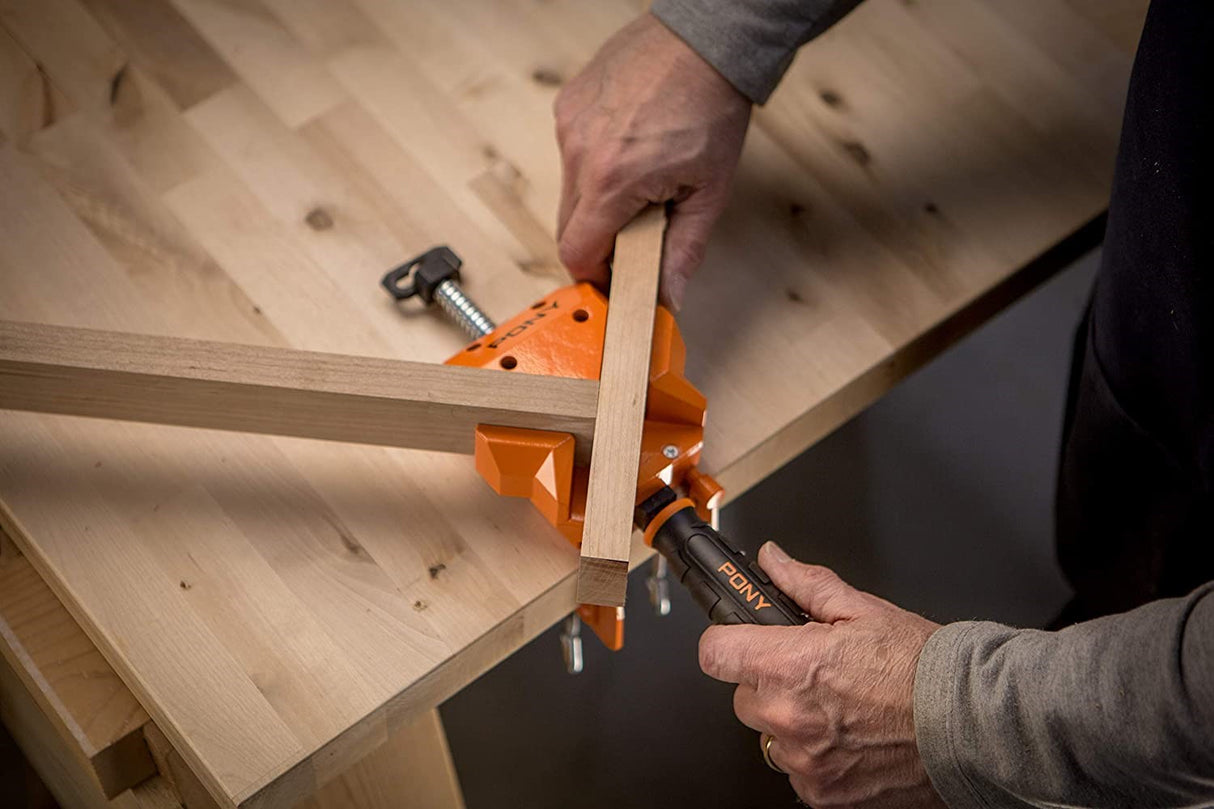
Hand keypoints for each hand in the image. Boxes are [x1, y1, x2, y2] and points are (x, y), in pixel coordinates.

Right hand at [553, 12, 750, 309]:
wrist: (703, 39)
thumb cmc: (712, 107)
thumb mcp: (709, 191)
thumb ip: (684, 250)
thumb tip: (670, 297)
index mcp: (612, 180)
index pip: (577, 253)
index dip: (596, 275)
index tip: (617, 279)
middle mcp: (579, 153)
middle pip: (568, 227)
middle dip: (598, 241)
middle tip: (637, 233)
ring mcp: (568, 125)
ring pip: (568, 191)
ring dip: (597, 201)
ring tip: (639, 181)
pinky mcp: (566, 105)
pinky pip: (570, 155)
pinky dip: (594, 165)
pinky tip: (628, 147)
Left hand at [699, 543, 945, 808]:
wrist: (971, 724)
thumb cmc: (923, 668)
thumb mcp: (863, 609)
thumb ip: (805, 584)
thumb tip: (773, 561)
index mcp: (793, 665)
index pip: (716, 653)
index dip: (726, 642)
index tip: (737, 640)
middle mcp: (790, 717)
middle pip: (742, 696)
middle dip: (768, 682)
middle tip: (812, 674)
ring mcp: (805, 760)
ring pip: (768, 736)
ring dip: (790, 722)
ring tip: (838, 708)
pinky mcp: (822, 793)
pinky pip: (796, 770)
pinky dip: (814, 757)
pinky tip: (849, 737)